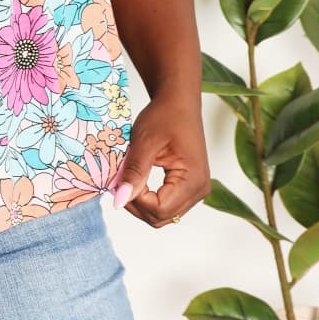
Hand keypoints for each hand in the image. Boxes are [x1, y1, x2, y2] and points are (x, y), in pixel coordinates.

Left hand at [107, 94, 210, 227]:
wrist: (178, 102)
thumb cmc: (164, 116)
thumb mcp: (144, 142)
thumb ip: (134, 172)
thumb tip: (119, 201)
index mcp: (193, 179)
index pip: (160, 209)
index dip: (135, 200)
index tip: (122, 179)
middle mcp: (200, 190)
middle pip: (162, 217)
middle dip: (136, 204)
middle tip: (121, 181)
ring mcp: (196, 190)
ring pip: (163, 215)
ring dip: (141, 203)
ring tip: (128, 179)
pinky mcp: (190, 187)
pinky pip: (167, 205)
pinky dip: (149, 199)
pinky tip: (138, 181)